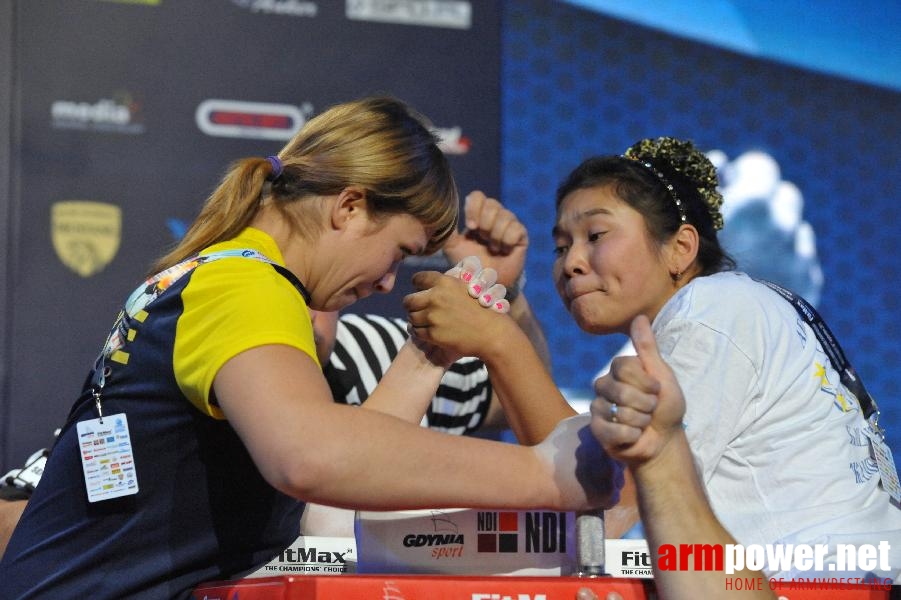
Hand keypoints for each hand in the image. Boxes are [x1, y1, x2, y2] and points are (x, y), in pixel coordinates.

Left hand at [404, 266, 513, 359]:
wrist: (491, 333)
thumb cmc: (482, 309)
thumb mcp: (467, 286)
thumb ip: (448, 282)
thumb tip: (430, 280)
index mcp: (444, 282)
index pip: (417, 279)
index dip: (417, 285)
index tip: (419, 290)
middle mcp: (436, 297)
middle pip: (408, 300)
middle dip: (411, 305)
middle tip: (417, 309)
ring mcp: (433, 316)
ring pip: (411, 317)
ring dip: (415, 320)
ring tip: (423, 321)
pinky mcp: (433, 334)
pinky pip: (416, 332)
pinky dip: (419, 332)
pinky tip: (426, 331)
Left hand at [442, 191, 527, 287]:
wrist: (485, 283)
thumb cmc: (468, 265)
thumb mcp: (453, 246)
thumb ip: (448, 229)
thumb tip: (441, 214)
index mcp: (477, 215)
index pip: (477, 196)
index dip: (474, 208)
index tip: (471, 226)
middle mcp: (494, 216)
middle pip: (492, 203)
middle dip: (485, 224)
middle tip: (483, 240)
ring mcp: (509, 224)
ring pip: (505, 215)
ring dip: (495, 235)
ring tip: (493, 248)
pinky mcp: (521, 235)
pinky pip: (516, 229)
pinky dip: (507, 241)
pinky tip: (504, 250)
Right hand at [532, 414, 623, 510]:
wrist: (539, 475)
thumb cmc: (550, 451)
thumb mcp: (568, 426)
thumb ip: (588, 422)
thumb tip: (599, 421)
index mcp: (604, 437)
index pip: (618, 445)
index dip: (606, 453)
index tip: (594, 457)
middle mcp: (611, 454)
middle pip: (619, 463)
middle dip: (608, 467)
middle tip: (591, 471)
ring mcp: (611, 474)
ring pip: (618, 481)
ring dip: (608, 482)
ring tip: (588, 483)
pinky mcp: (607, 494)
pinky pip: (613, 497)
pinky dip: (603, 497)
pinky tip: (589, 493)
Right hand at [589, 315, 685, 468]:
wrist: (664, 441)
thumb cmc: (666, 408)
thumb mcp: (663, 376)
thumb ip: (648, 348)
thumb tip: (639, 316)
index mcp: (620, 371)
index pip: (623, 366)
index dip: (645, 382)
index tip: (657, 390)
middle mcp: (605, 385)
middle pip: (620, 389)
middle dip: (645, 404)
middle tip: (650, 410)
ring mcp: (599, 406)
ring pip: (618, 410)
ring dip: (640, 421)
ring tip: (642, 424)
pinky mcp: (597, 429)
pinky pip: (612, 429)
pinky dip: (631, 435)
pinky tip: (633, 436)